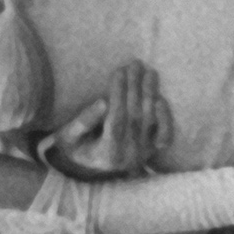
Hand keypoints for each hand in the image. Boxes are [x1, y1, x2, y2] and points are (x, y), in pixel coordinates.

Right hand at [47, 55, 174, 179]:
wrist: (90, 170)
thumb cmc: (76, 147)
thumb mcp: (69, 136)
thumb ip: (83, 122)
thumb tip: (102, 103)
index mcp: (106, 153)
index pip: (116, 118)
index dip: (118, 93)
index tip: (118, 71)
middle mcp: (128, 155)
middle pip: (134, 116)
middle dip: (135, 87)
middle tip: (135, 64)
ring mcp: (142, 154)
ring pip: (149, 121)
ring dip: (150, 94)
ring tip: (149, 72)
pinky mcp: (151, 152)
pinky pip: (164, 136)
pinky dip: (165, 118)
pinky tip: (161, 98)